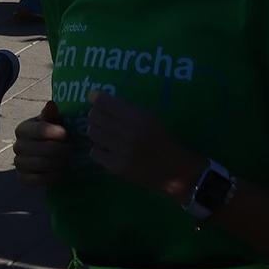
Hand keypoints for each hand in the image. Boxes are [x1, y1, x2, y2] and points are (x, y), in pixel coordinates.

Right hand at [13, 101, 75, 187]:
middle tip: (71, 149)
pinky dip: (51, 177)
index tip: (66, 134)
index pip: (40, 130)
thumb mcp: (53, 122)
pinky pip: (36, 180)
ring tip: (68, 160)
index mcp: (23, 129)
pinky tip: (60, 172)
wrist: (48, 154)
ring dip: (58, 163)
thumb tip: (51, 105)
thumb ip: (52, 115)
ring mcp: (18, 163)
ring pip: (40, 164)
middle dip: (61, 150)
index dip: (56, 133)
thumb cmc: (53, 134)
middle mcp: (17, 146)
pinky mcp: (22, 178)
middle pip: (42, 149)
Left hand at [80, 90, 206, 200]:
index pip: (105, 102)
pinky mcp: (117, 167)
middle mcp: (129, 133)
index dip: (96, 99)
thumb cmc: (161, 140)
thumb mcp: (149, 118)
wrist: (175, 171)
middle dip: (95, 115)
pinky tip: (108, 149)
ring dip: (96, 131)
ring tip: (105, 134)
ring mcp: (122, 151)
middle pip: (95, 117)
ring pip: (93, 133)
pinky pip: (95, 152)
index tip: (93, 98)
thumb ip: (125, 108)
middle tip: (100, 118)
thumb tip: (95, 97)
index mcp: (139, 118)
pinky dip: (99, 149)